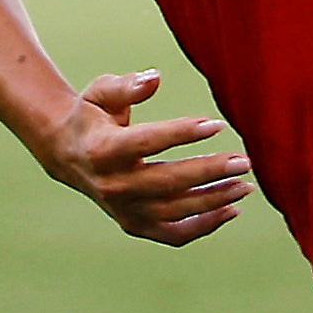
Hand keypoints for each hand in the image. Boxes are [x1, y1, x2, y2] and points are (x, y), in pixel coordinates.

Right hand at [32, 67, 251, 245]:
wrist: (68, 154)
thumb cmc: (92, 117)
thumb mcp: (100, 93)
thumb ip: (127, 86)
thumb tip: (155, 78)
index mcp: (102, 150)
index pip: (147, 142)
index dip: (182, 133)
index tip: (216, 124)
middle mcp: (112, 185)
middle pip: (168, 182)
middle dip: (210, 172)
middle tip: (244, 161)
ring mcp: (123, 210)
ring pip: (176, 212)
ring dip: (214, 200)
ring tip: (245, 186)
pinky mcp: (134, 225)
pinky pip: (174, 234)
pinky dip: (204, 226)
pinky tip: (231, 209)